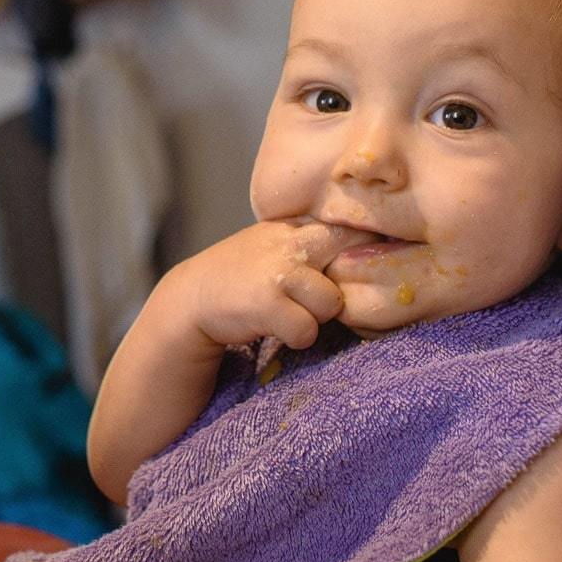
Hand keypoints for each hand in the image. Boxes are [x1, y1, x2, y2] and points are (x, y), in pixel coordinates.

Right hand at [157, 219, 367, 352]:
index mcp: (295, 225)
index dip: (366, 247)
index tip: (366, 264)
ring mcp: (279, 270)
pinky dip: (296, 337)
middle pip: (353, 251)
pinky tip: (277, 328)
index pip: (351, 227)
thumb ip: (313, 244)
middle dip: (353, 276)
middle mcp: (290, 241)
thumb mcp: (275, 245)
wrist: (191, 298)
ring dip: (317, 316)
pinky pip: (307, 329)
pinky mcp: (268, 302)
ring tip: (292, 313)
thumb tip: (369, 251)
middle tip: (333, 294)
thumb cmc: (241, 276)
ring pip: (332, 302)